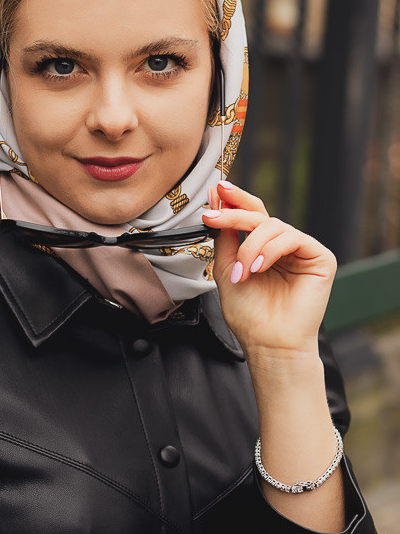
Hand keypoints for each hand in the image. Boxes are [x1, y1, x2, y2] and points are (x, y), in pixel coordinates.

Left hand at [201, 181, 336, 357]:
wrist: (268, 344)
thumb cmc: (250, 314)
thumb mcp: (226, 268)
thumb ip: (224, 237)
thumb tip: (217, 201)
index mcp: (264, 247)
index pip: (252, 214)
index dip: (235, 200)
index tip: (216, 189)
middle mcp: (284, 246)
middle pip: (261, 215)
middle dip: (234, 214)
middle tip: (212, 218)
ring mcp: (303, 250)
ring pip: (273, 226)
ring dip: (250, 246)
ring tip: (241, 272)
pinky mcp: (320, 258)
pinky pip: (293, 238)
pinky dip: (271, 250)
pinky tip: (259, 268)